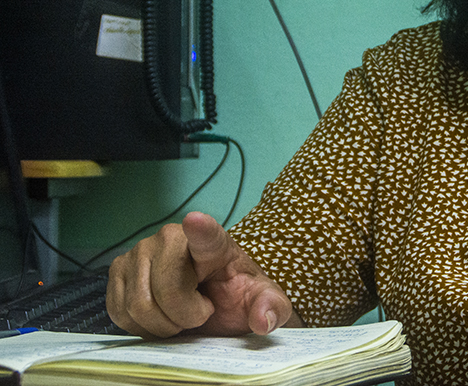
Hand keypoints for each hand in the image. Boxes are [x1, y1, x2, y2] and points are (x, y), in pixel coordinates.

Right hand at [107, 211, 297, 338]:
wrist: (209, 302)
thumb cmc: (233, 294)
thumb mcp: (260, 300)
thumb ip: (271, 307)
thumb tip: (263, 320)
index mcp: (214, 243)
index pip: (206, 235)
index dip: (201, 229)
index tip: (196, 220)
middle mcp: (171, 238)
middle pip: (166, 290)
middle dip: (184, 315)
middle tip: (199, 313)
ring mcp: (139, 252)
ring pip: (140, 305)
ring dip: (162, 324)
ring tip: (179, 314)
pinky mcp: (117, 272)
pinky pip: (120, 311)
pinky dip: (140, 326)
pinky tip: (159, 316)